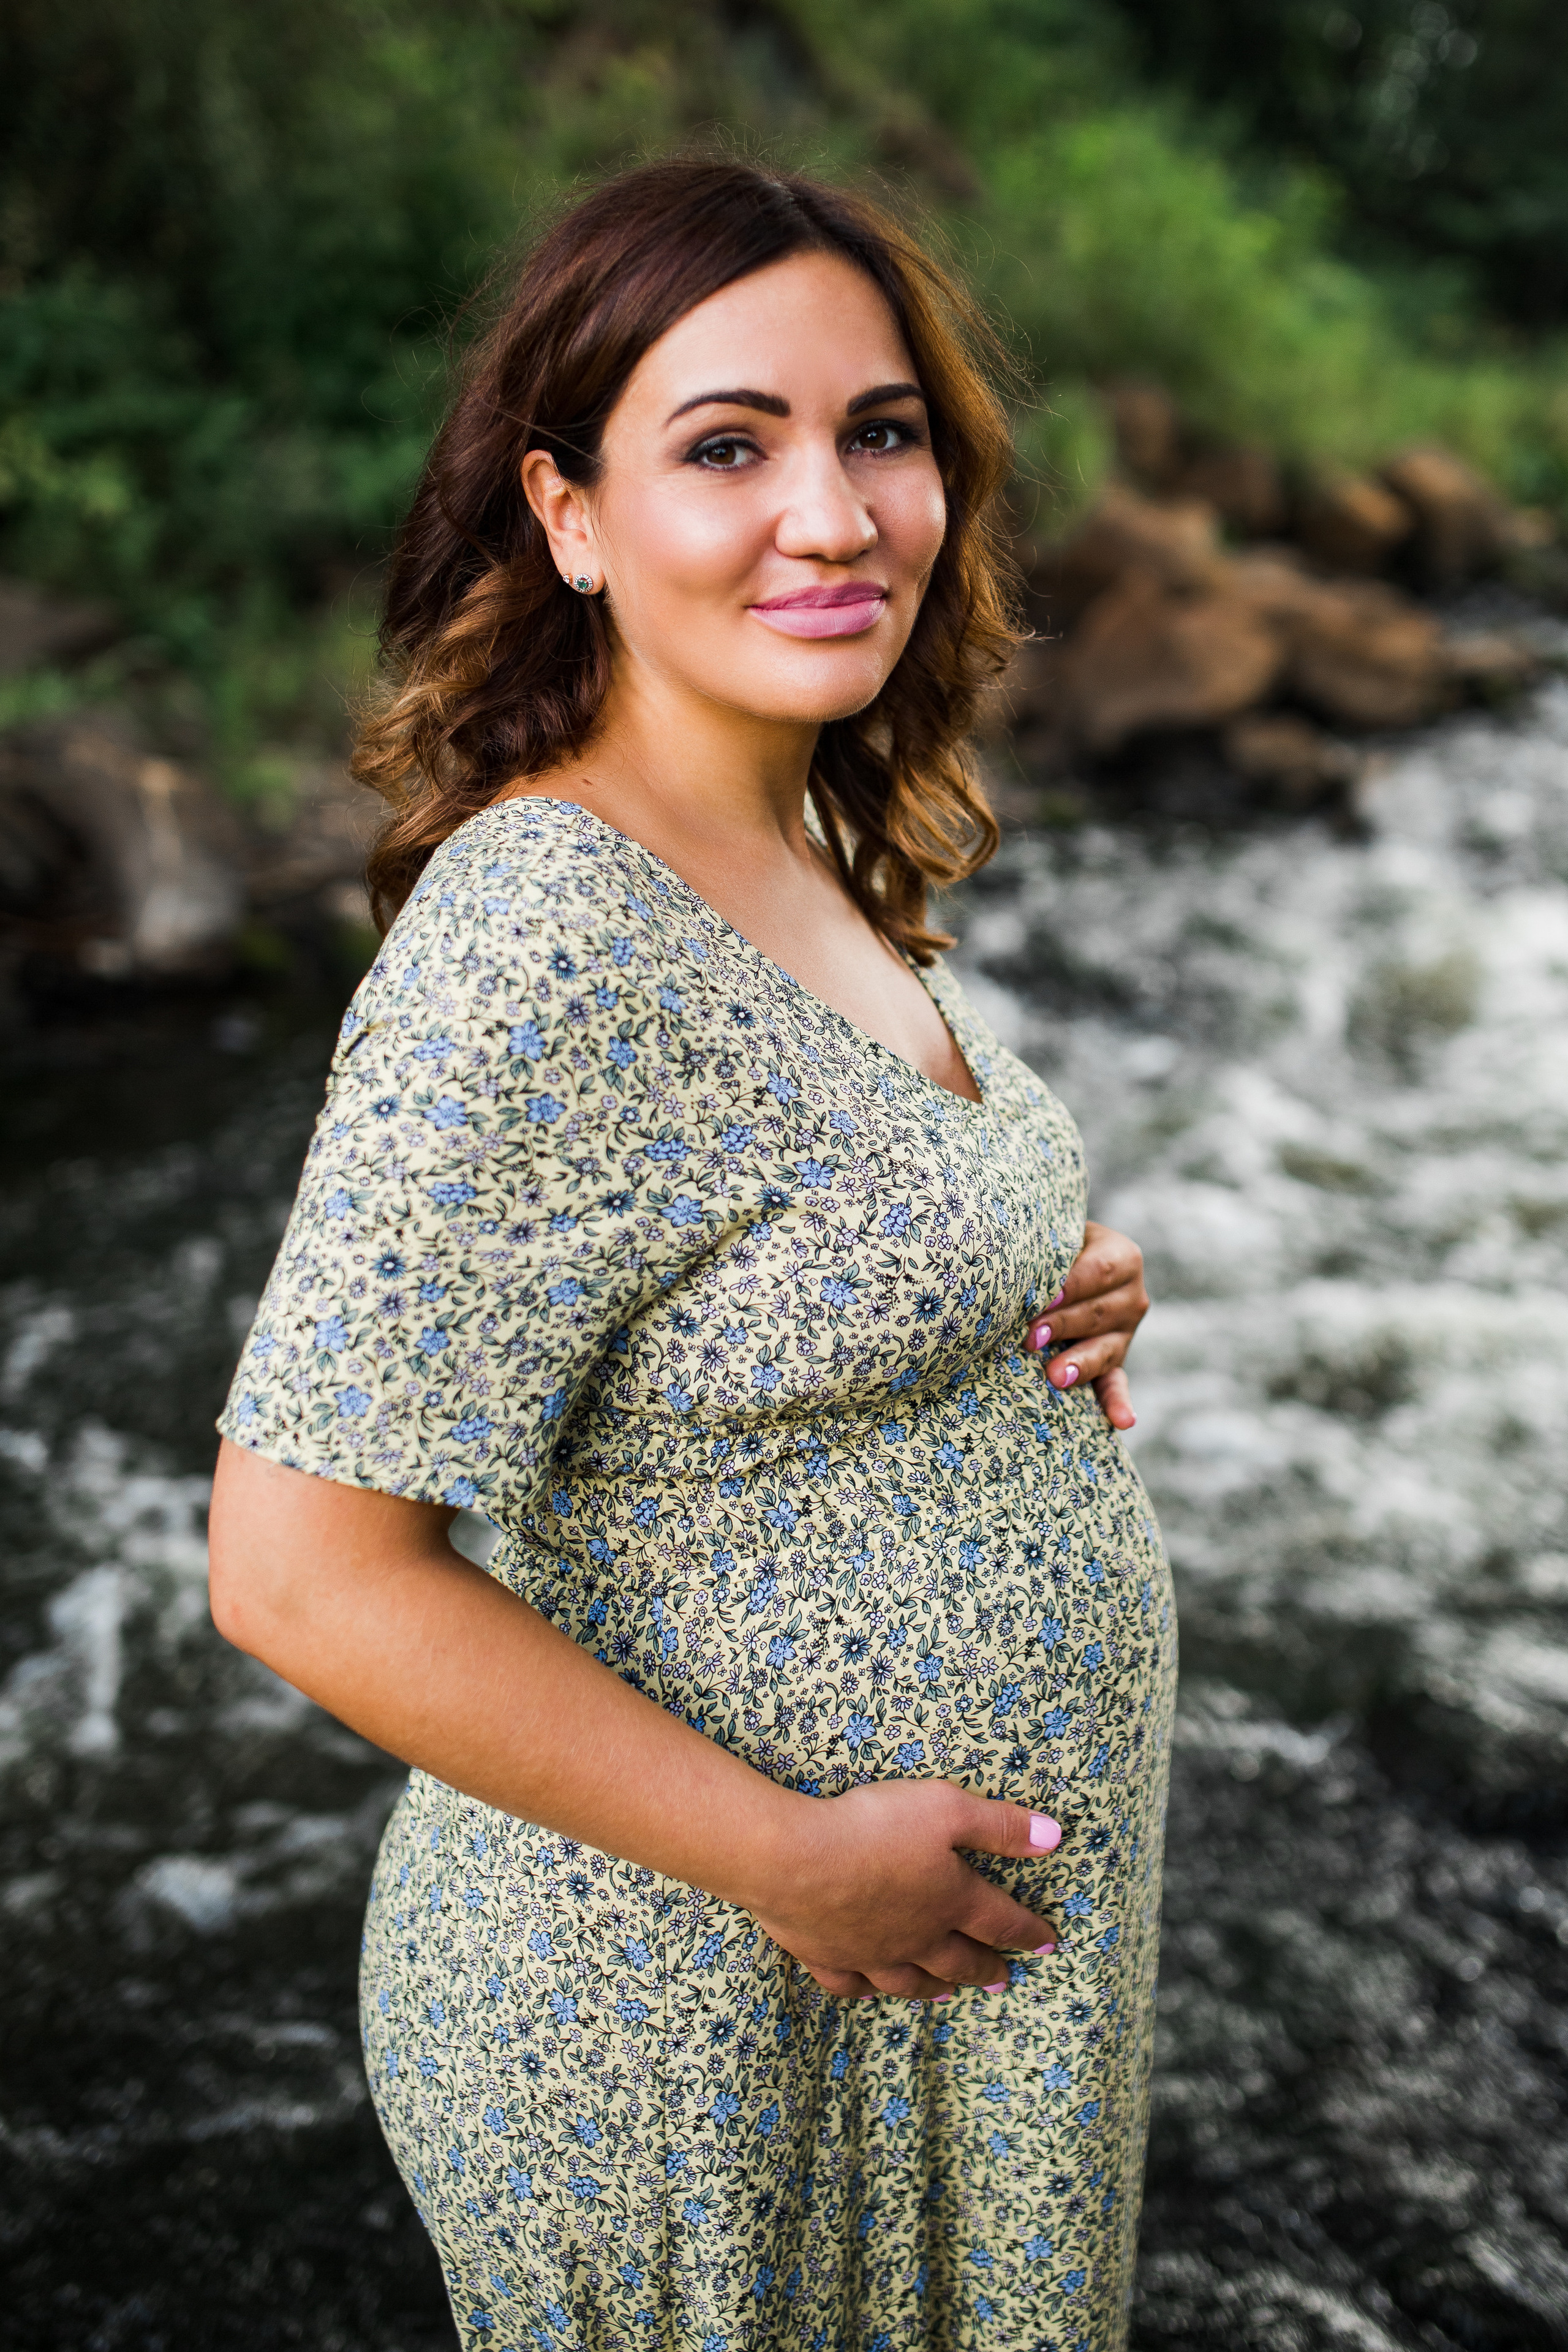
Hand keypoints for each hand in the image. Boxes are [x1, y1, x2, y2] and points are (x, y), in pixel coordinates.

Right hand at [753, 1779, 1059, 2000]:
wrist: (794, 1859)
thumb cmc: (874, 1827)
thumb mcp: (947, 1809)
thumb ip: (1001, 1825)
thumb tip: (1056, 1838)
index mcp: (950, 1900)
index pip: (1001, 1921)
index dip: (1029, 1931)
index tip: (1049, 1943)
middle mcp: (916, 1936)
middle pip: (959, 1959)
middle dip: (985, 1968)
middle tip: (1002, 1979)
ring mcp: (870, 1953)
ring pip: (910, 1979)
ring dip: (934, 1986)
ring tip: (948, 1992)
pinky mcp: (827, 1956)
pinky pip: (852, 1984)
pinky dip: (867, 1989)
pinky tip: (871, 1987)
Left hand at [1025, 1219, 1148, 1429]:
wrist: (1070, 1258)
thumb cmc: (1053, 1244)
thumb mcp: (1057, 1236)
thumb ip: (1046, 1246)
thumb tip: (1013, 1262)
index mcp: (1122, 1257)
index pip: (1098, 1271)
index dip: (1070, 1287)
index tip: (1043, 1298)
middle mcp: (1131, 1296)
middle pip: (1097, 1314)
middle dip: (1063, 1326)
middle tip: (1030, 1337)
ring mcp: (1125, 1333)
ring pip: (1105, 1350)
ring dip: (1082, 1364)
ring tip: (1056, 1376)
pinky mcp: (1114, 1361)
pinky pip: (1116, 1383)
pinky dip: (1118, 1403)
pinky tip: (1122, 1421)